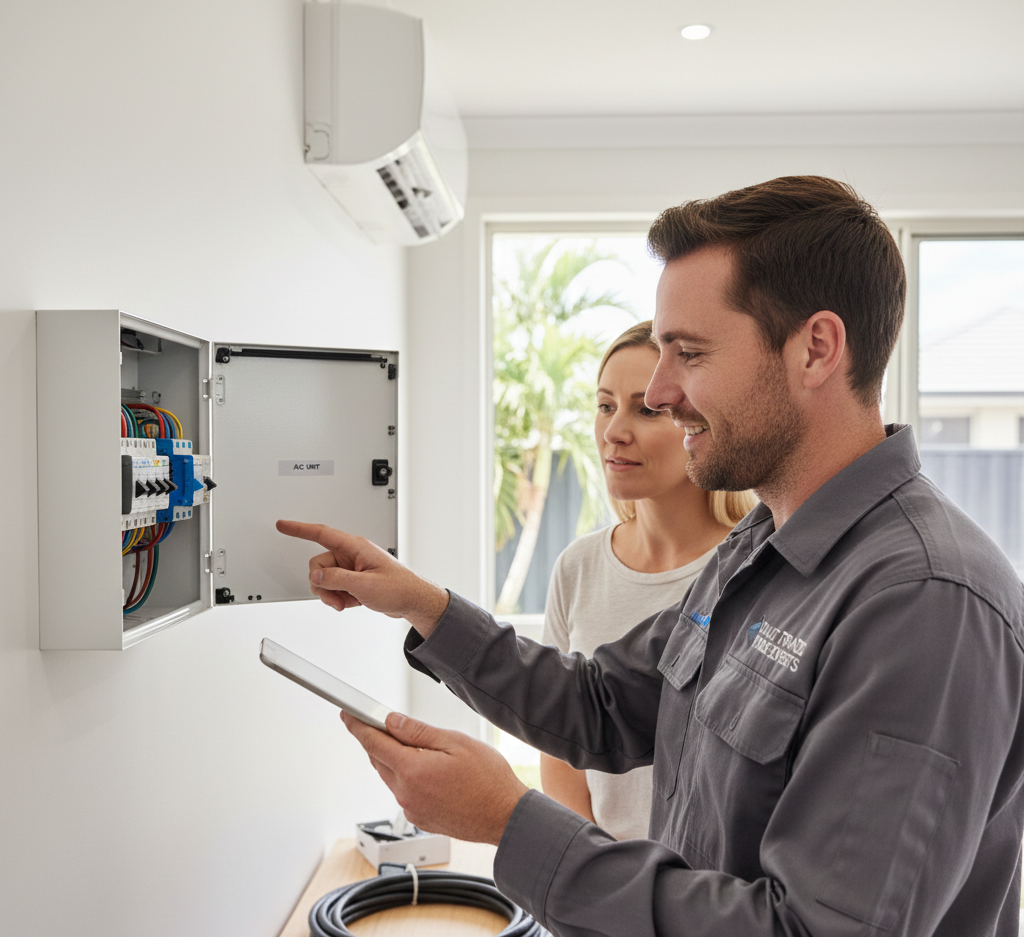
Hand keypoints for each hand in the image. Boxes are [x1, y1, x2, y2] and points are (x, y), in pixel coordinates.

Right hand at [275, 520, 448, 635]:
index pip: (321, 533)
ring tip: (347, 602)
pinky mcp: (354, 580)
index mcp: (355, 547)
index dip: (299, 529)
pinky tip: (354, 602)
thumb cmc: (399, 587)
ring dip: (331, 594)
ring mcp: (353, 568)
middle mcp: (352, 555)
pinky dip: (340, 598)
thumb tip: (315, 575)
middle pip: (319, 564)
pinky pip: (335, 588)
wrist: (414, 601)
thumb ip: (336, 579)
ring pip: (325, 579)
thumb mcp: (365, 585)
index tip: (283, 525)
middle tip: (336, 598)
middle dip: (322, 584)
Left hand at [342, 710, 528, 845]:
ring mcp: (412, 809)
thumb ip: (419, 732)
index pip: (374, 743)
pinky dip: (406, 776)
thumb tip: (393, 722)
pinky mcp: (420, 818)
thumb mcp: (456, 743)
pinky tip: (428, 770)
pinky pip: (403, 792)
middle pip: (379, 759)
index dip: (358, 726)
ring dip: (395, 759)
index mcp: (413, 770)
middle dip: (378, 739)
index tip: (348, 715)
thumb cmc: (488, 780)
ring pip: (391, 776)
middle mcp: (406, 793)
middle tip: (386, 723)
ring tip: (419, 747)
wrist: (504, 817)